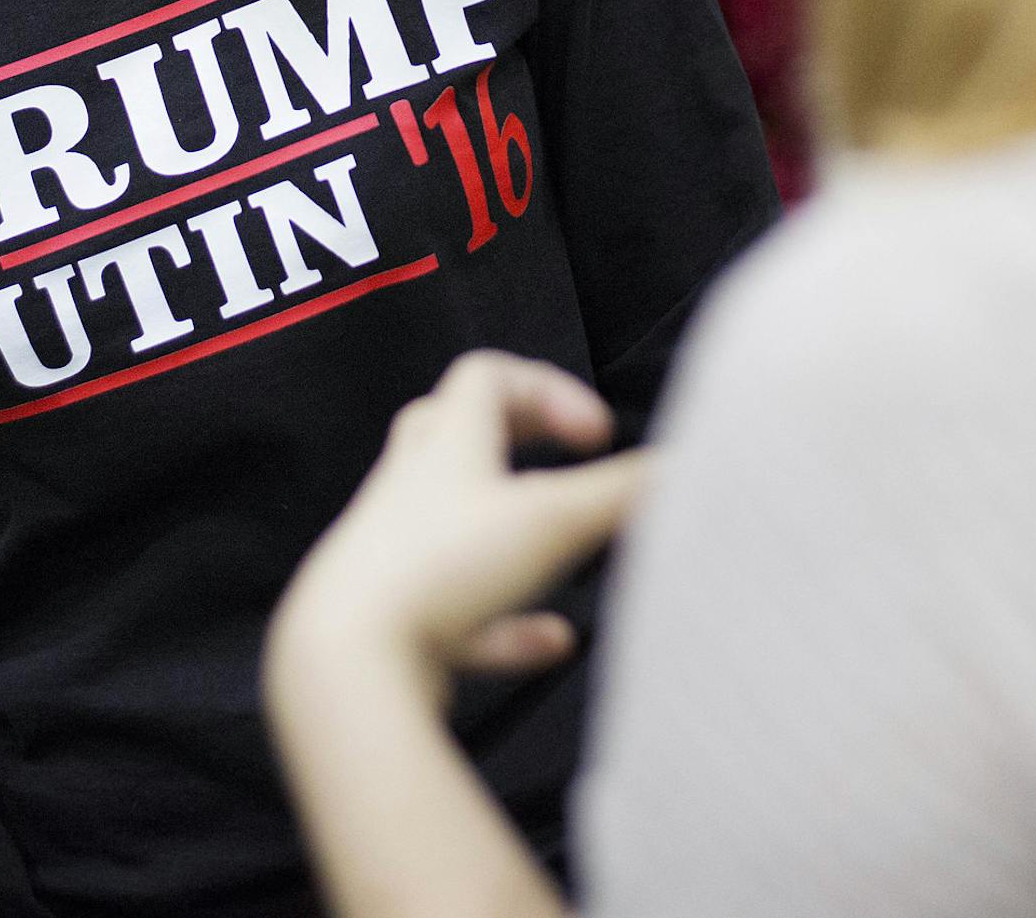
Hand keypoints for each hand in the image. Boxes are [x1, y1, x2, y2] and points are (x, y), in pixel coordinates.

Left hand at [267, 351, 649, 714]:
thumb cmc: (441, 569)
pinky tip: (550, 642)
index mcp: (446, 444)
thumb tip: (689, 464)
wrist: (346, 658)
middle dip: (511, 439)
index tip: (596, 435)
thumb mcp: (553, 522)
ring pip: (452, 521)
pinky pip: (454, 608)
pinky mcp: (394, 618)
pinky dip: (505, 619)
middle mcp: (410, 488)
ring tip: (564, 555)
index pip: (487, 377)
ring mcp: (396, 553)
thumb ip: (623, 494)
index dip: (547, 389)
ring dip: (511, 531)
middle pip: (450, 431)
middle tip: (564, 459)